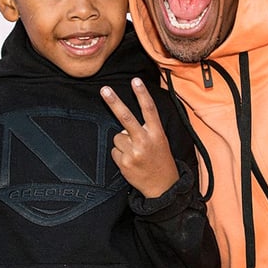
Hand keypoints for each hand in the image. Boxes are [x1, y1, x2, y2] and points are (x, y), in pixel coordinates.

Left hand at [101, 78, 178, 197]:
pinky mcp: (124, 163)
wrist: (163, 187)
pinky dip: (120, 155)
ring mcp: (134, 152)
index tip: (135, 80)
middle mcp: (145, 141)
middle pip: (126, 118)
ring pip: (117, 137)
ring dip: (122, 144)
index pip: (149, 110)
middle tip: (104, 90)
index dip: (142, 94)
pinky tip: (131, 161)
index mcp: (157, 133)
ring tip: (135, 153)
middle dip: (114, 102)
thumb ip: (145, 129)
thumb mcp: (160, 141)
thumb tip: (124, 124)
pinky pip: (114, 151)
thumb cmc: (160, 160)